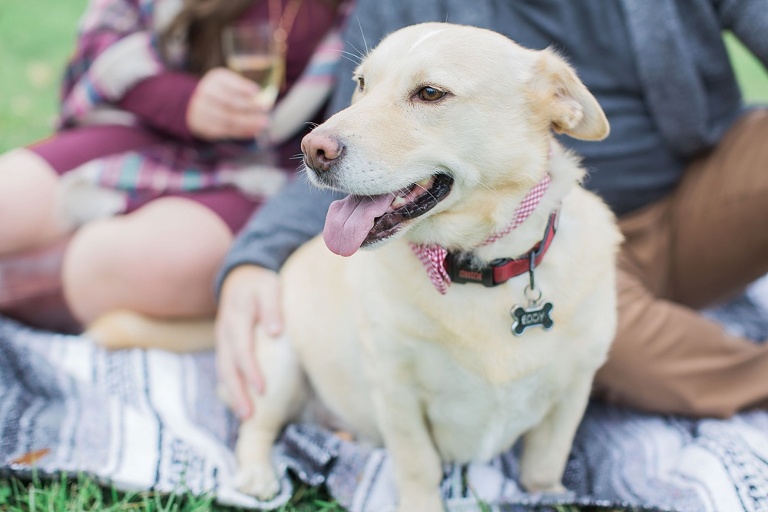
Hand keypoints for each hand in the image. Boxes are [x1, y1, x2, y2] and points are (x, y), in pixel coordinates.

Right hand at [186, 67, 268, 140]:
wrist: (196, 105)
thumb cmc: (223, 93)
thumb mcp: (230, 84)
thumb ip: (243, 90)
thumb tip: (263, 99)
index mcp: (215, 80)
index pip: (228, 83)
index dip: (242, 87)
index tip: (256, 91)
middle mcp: (206, 93)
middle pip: (230, 101)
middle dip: (249, 106)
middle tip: (265, 109)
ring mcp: (203, 110)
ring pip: (229, 118)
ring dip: (249, 122)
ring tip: (263, 123)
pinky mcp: (204, 126)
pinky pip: (225, 130)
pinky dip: (242, 131)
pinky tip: (254, 131)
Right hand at [215, 264, 282, 418]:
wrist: (240, 275)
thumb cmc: (260, 284)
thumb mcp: (269, 287)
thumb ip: (272, 307)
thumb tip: (275, 332)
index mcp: (236, 317)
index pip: (242, 348)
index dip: (251, 370)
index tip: (262, 389)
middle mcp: (225, 331)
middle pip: (228, 366)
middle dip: (237, 392)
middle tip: (249, 415)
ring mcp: (221, 338)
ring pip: (223, 369)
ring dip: (233, 393)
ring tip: (245, 416)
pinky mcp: (224, 344)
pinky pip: (225, 367)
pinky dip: (231, 385)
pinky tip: (241, 401)